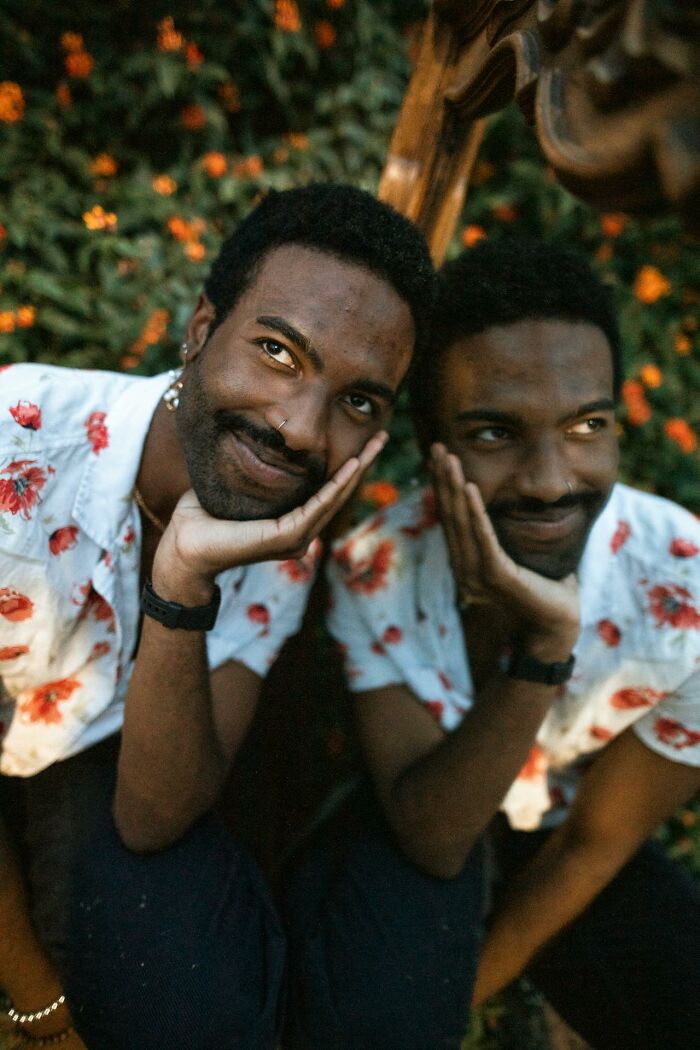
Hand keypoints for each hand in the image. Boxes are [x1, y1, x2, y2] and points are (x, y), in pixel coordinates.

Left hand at [153, 431, 387, 599]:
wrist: (183, 547)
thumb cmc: (202, 518)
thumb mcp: (235, 485)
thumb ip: (255, 471)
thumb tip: (259, 440)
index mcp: (290, 522)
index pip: (326, 490)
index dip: (347, 466)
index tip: (363, 441)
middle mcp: (299, 533)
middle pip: (339, 493)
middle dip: (362, 463)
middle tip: (382, 437)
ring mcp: (296, 538)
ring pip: (334, 498)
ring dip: (356, 471)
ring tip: (374, 446)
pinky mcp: (286, 538)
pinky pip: (317, 506)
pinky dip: (335, 485)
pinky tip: (349, 467)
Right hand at [431, 444, 579, 655]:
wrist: (557, 623)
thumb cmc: (544, 587)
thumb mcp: (519, 552)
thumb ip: (504, 533)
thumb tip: (504, 502)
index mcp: (467, 562)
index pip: (451, 517)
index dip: (443, 486)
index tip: (440, 456)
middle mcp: (465, 568)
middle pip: (450, 515)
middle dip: (443, 479)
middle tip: (438, 447)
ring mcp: (477, 574)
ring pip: (461, 522)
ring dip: (453, 487)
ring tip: (449, 459)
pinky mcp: (496, 576)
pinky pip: (483, 537)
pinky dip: (475, 511)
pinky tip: (468, 487)